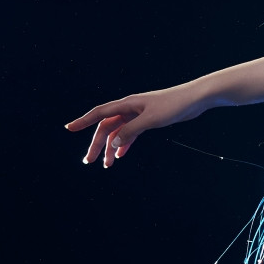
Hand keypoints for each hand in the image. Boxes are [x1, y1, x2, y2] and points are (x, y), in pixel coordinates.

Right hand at [65, 84, 194, 167]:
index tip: (69, 128)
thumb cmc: (174, 104)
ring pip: (118, 133)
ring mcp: (138, 115)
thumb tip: (112, 144)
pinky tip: (119, 156)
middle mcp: (129, 109)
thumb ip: (131, 131)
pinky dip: (124, 145)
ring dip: (110, 148)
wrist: (194, 99)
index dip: (83, 121)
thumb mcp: (151, 119)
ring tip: (106, 165)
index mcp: (127, 104)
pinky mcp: (147, 121)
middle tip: (89, 160)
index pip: (99, 113)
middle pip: (106, 127)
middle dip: (96, 144)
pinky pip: (130, 134)